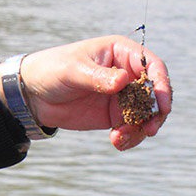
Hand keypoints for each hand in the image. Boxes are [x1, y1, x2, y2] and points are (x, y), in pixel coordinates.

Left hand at [6, 35, 172, 150]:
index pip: (151, 66)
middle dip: (156, 113)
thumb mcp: (73, 70)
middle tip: (149, 130)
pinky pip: (130, 127)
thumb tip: (123, 81)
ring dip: (141, 129)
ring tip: (121, 139)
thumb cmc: (52, 70)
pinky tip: (117, 143)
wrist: (33, 95)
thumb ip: (98, 77)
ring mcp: (122, 96)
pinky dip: (129, 137)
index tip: (162, 105)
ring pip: (145, 114)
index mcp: (121, 53)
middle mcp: (126, 73)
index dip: (161, 85)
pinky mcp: (113, 115)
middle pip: (154, 93)